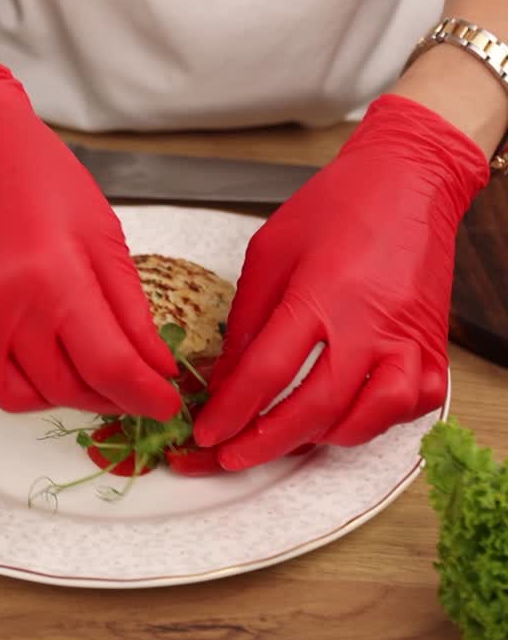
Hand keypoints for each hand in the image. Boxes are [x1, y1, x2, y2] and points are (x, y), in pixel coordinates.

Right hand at [0, 55, 179, 416]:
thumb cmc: (37, 175)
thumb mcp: (102, 233)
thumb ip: (129, 309)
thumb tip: (156, 365)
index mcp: (52, 277)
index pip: (110, 366)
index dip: (146, 395)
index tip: (167, 402)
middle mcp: (3, 308)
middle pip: (69, 388)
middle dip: (114, 397)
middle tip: (137, 385)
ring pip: (25, 398)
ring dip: (67, 398)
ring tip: (92, 375)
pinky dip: (23, 389)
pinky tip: (47, 367)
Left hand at [193, 95, 488, 467]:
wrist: (409, 182)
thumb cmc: (338, 206)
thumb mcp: (270, 251)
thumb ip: (248, 319)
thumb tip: (225, 377)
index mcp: (321, 293)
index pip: (267, 373)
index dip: (231, 412)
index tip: (205, 433)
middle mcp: (369, 325)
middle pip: (312, 409)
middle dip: (263, 443)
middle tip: (229, 457)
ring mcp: (407, 343)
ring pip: (363, 420)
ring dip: (317, 438)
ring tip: (282, 435)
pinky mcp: (434, 351)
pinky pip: (406, 410)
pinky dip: (371, 423)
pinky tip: (341, 415)